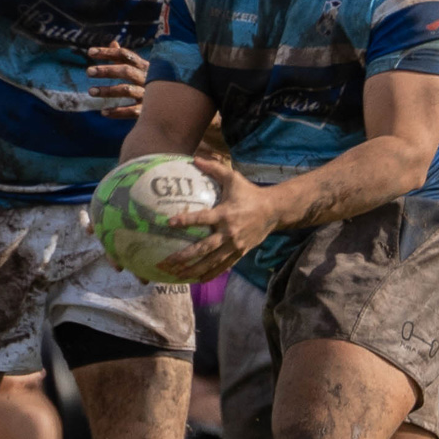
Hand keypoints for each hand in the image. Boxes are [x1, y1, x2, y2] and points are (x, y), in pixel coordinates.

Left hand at [87, 44, 149, 118]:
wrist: (175, 105)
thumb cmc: (153, 84)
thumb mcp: (142, 69)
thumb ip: (126, 58)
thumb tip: (113, 42)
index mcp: (144, 66)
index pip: (125, 55)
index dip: (108, 52)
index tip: (90, 52)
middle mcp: (147, 78)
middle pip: (126, 71)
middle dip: (107, 70)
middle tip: (88, 71)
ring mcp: (148, 94)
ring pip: (126, 90)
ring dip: (108, 90)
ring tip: (90, 91)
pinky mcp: (148, 110)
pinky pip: (131, 111)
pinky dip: (117, 112)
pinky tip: (103, 112)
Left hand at [156, 159, 279, 282]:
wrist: (273, 211)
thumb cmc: (249, 193)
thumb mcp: (233, 178)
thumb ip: (214, 168)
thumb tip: (194, 158)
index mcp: (225, 214)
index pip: (202, 218)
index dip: (186, 220)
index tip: (169, 223)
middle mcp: (229, 233)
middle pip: (203, 248)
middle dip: (183, 257)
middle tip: (165, 262)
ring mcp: (234, 246)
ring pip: (210, 262)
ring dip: (192, 270)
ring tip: (175, 275)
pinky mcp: (239, 253)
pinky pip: (222, 267)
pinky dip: (209, 275)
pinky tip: (195, 280)